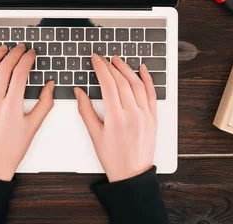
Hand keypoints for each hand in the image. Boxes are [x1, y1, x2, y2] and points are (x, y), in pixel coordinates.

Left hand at [0, 43, 54, 180]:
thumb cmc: (12, 148)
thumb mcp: (34, 126)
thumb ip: (45, 103)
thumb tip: (50, 84)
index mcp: (12, 106)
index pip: (20, 73)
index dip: (27, 59)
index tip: (31, 54)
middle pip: (4, 68)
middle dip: (14, 53)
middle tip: (21, 48)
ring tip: (3, 48)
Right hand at [74, 54, 157, 182]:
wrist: (132, 174)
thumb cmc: (113, 158)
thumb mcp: (94, 135)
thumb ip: (85, 110)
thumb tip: (79, 91)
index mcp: (115, 118)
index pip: (108, 84)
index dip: (101, 68)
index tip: (95, 59)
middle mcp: (132, 113)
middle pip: (121, 81)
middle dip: (111, 66)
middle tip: (103, 58)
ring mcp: (145, 115)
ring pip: (137, 84)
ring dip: (127, 69)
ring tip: (117, 60)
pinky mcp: (153, 117)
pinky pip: (152, 94)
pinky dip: (148, 79)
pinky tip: (142, 69)